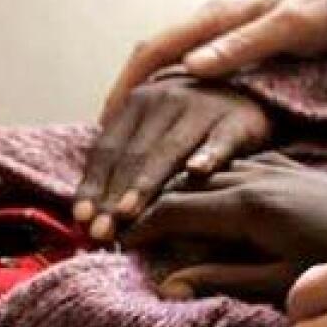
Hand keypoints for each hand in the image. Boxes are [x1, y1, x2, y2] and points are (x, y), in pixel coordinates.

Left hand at [76, 77, 273, 241]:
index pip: (107, 150)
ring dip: (146, 184)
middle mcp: (165, 100)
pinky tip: (196, 173)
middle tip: (101, 231)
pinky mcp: (237, 119)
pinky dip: (208, 155)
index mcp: (136, 104)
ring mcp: (202, 107)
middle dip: (114, 196)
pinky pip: (220, 140)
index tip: (82, 218)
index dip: (93, 185)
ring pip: (169, 150)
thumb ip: (122, 166)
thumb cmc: (188, 128)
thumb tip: (85, 215)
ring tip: (129, 214)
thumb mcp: (152, 136)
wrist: (244, 95)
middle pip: (134, 155)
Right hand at [101, 0, 326, 122]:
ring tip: (127, 136)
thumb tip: (190, 67)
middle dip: (124, 95)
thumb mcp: (288, 28)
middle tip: (107, 136)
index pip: (153, 51)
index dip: (125, 85)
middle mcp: (210, 25)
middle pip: (150, 60)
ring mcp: (219, 36)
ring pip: (164, 69)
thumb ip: (240, 47)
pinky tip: (164, 123)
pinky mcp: (231, 49)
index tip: (108, 118)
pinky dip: (165, 98)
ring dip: (142, 100)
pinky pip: (184, 74)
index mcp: (216, 18)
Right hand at [121, 153, 326, 300]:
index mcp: (247, 208)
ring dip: (177, 192)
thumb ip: (221, 280)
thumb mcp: (279, 285)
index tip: (117, 242)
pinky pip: (234, 165)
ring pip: (206, 172)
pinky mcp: (289, 167)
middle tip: (125, 229)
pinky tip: (206, 199)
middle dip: (150, 207)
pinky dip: (208, 181)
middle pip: (183, 186)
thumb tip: (168, 286)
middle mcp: (254, 178)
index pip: (174, 210)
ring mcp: (272, 168)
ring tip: (157, 216)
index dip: (140, 226)